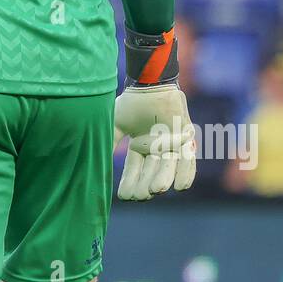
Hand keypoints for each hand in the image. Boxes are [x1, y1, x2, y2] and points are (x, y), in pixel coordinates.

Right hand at [115, 28, 196, 200]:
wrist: (150, 84)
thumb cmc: (133, 102)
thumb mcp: (116, 124)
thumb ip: (110, 141)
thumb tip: (95, 160)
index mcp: (140, 147)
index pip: (133, 170)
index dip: (129, 184)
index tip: (125, 197)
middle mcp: (156, 149)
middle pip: (151, 173)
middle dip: (145, 185)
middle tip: (140, 195)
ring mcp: (171, 144)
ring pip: (167, 167)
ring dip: (163, 179)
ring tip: (157, 190)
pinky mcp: (186, 137)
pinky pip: (187, 159)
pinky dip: (186, 173)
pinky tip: (181, 187)